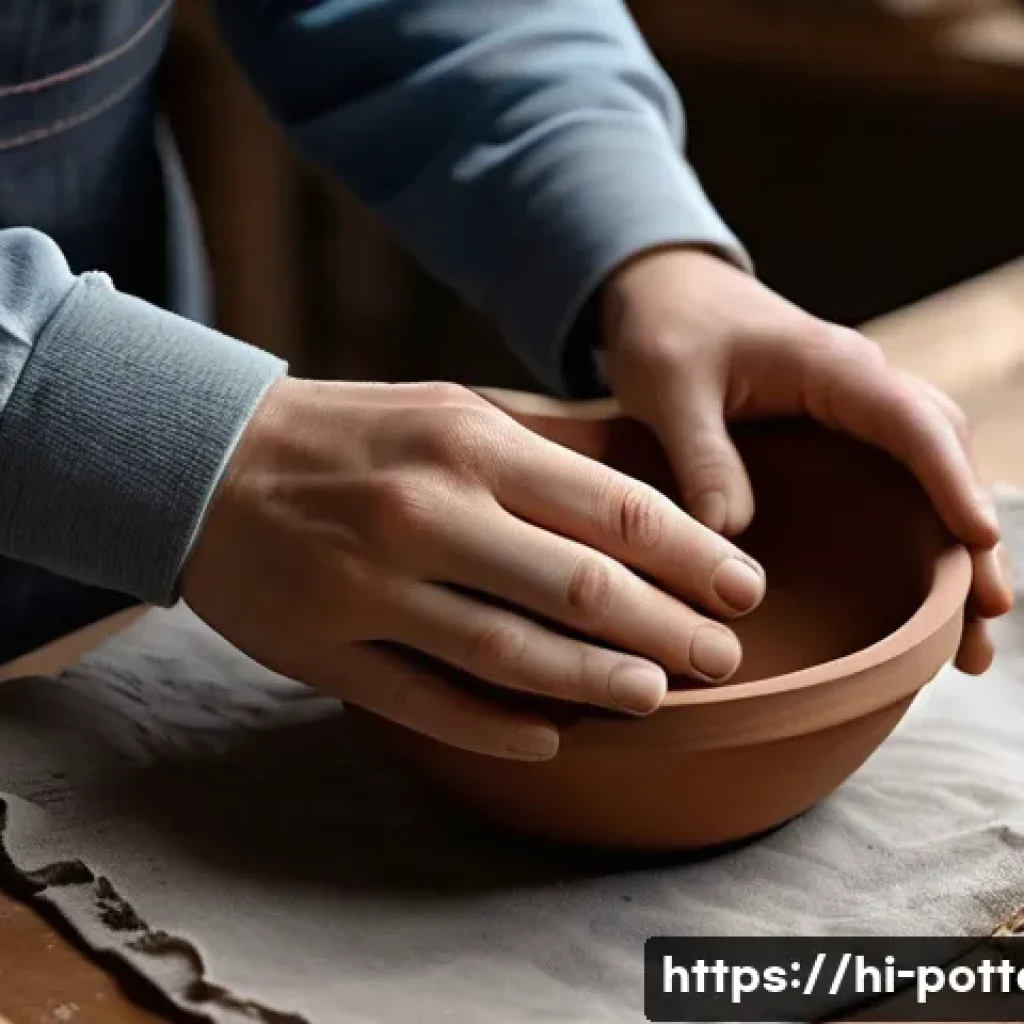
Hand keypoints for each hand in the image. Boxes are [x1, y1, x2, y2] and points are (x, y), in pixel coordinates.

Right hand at [182, 378, 766, 759]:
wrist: (210, 459)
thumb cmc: (351, 436)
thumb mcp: (448, 410)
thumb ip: (541, 451)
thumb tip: (644, 496)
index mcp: (468, 442)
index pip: (612, 510)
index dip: (692, 557)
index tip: (745, 591)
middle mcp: (428, 512)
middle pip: (580, 588)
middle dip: (670, 629)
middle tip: (725, 658)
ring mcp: (374, 587)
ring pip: (510, 655)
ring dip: (597, 684)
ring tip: (657, 697)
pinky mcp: (329, 648)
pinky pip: (428, 702)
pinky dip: (496, 729)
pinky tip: (550, 743)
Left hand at [600, 247, 1012, 674]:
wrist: (663, 294)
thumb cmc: (669, 329)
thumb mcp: (671, 389)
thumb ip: (701, 457)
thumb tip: (730, 537)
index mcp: (832, 366)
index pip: (912, 422)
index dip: (950, 480)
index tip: (981, 540)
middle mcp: (861, 388)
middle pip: (944, 456)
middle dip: (972, 535)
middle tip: (988, 617)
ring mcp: (854, 413)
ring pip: (930, 474)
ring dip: (955, 548)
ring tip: (971, 640)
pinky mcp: (836, 437)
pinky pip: (895, 482)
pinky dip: (917, 535)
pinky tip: (918, 595)